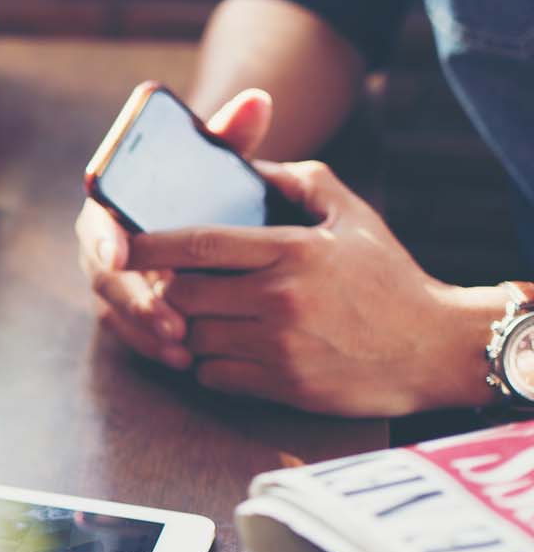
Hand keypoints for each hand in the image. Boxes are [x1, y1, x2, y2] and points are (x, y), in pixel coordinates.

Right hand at [78, 88, 273, 369]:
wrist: (213, 222)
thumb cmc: (214, 188)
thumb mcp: (223, 162)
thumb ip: (232, 135)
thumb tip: (257, 101)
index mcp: (116, 201)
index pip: (95, 219)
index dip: (101, 239)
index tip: (119, 255)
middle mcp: (104, 241)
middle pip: (101, 275)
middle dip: (132, 301)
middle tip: (167, 319)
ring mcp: (112, 280)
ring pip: (113, 310)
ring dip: (143, 330)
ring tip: (181, 345)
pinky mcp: (125, 310)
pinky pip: (128, 333)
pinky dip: (151, 346)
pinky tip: (184, 359)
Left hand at [126, 158, 501, 415]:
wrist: (432, 348)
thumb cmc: (386, 276)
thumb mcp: (350, 215)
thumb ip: (297, 181)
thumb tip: (245, 166)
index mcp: (291, 249)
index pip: (199, 243)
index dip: (149, 244)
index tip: (118, 243)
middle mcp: (280, 297)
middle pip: (183, 294)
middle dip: (167, 291)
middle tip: (172, 286)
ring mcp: (279, 346)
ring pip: (193, 337)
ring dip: (187, 329)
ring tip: (201, 318)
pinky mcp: (282, 385)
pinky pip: (212, 375)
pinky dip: (209, 365)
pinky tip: (227, 351)